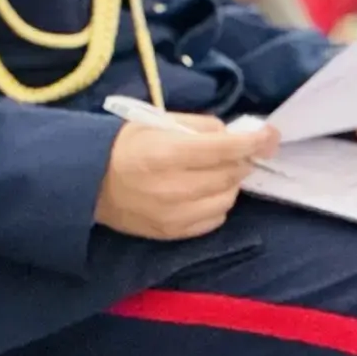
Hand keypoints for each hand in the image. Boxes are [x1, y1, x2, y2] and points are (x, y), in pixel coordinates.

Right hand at [95, 115, 278, 240]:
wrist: (87, 184)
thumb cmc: (122, 147)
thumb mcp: (154, 123)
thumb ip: (197, 126)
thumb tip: (232, 135)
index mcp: (167, 154)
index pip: (225, 149)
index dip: (253, 141)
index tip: (270, 135)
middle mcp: (174, 187)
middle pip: (231, 173)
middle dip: (239, 159)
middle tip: (232, 152)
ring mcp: (175, 214)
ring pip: (228, 198)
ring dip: (228, 183)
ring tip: (212, 173)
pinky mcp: (174, 233)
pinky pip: (215, 219)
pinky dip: (216, 203)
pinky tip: (201, 193)